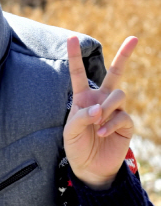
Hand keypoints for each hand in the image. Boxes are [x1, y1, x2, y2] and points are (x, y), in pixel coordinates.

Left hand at [63, 35, 137, 189]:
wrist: (89, 168)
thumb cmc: (76, 146)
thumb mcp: (70, 132)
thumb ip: (81, 117)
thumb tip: (99, 109)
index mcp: (83, 98)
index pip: (79, 74)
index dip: (75, 56)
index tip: (71, 38)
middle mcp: (101, 100)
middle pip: (115, 73)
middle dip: (124, 55)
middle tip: (134, 38)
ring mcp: (115, 111)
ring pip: (118, 94)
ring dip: (107, 106)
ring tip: (97, 121)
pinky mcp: (126, 124)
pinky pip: (122, 116)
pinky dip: (110, 124)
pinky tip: (101, 133)